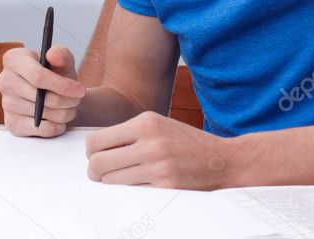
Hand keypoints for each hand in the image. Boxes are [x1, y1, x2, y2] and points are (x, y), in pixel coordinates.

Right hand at [0, 45, 85, 136]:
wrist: (54, 94)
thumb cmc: (56, 74)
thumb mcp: (63, 61)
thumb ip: (62, 54)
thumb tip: (53, 55)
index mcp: (13, 59)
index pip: (37, 76)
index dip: (62, 85)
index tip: (80, 90)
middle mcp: (4, 81)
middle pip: (42, 98)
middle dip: (67, 101)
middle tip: (77, 99)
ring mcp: (6, 103)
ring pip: (43, 114)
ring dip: (64, 113)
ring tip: (68, 106)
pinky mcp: (12, 123)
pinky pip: (41, 129)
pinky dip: (57, 126)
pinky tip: (58, 118)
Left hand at [86, 111, 231, 188]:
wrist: (222, 160)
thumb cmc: (186, 142)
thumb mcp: (158, 124)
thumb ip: (129, 132)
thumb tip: (96, 146)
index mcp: (146, 122)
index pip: (97, 139)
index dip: (91, 151)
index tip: (95, 156)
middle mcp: (150, 142)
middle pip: (99, 162)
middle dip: (94, 170)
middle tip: (99, 173)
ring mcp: (158, 166)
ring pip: (111, 180)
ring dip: (111, 182)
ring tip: (120, 178)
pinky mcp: (165, 187)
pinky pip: (131, 192)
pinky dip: (128, 190)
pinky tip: (136, 184)